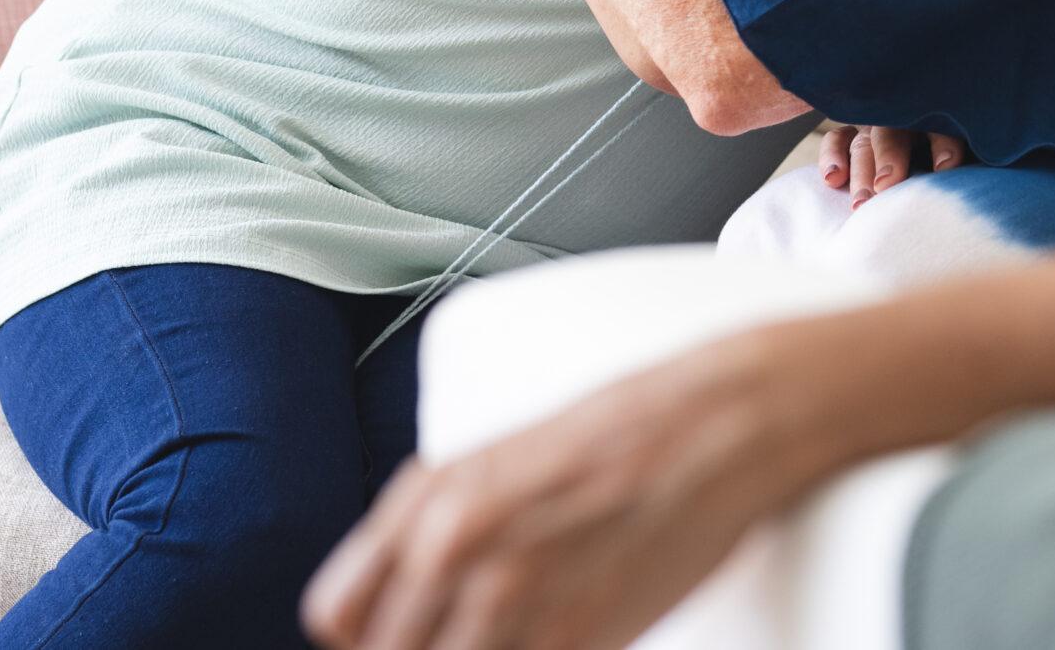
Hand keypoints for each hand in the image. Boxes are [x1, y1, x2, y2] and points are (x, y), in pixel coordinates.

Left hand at [302, 327, 843, 649]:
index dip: (363, 639)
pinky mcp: (579, 637)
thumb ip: (429, 527)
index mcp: (429, 500)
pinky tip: (562, 633)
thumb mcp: (494, 460)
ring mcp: (517, 598)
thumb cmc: (616, 435)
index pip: (337, 616)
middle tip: (475, 633)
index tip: (398, 638)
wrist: (717, 426)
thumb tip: (387, 604)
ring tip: (524, 631)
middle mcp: (457, 549)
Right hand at [819, 124, 968, 206]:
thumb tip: (991, 186)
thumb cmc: (955, 168)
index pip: (942, 125)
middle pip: (894, 133)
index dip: (943, 144)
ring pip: (865, 143)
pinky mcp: (854, 137)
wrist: (929, 166)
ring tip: (861, 204)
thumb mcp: (970, 161)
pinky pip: (839, 139)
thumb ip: (974, 168)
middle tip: (886, 187)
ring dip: (862, 171)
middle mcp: (907, 120)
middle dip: (890, 159)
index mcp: (942, 120)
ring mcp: (877, 127)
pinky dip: (832, 156)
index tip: (946, 168)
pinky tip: (832, 180)